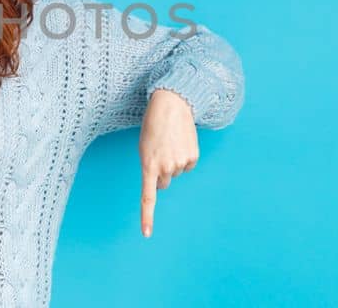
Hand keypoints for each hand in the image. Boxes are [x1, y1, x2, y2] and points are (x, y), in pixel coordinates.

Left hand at [138, 88, 198, 237]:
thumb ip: (150, 167)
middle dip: (161, 172)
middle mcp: (165, 167)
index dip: (147, 216)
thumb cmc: (153, 126)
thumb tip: (164, 182)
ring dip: (173, 161)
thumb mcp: (144, 147)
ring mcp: (180, 163)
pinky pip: (187, 165)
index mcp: (148, 165)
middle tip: (160, 152)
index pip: (148, 196)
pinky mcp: (193, 157)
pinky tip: (181, 142)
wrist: (171, 104)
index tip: (147, 234)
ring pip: (176, 173)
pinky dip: (185, 157)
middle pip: (163, 182)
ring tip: (170, 142)